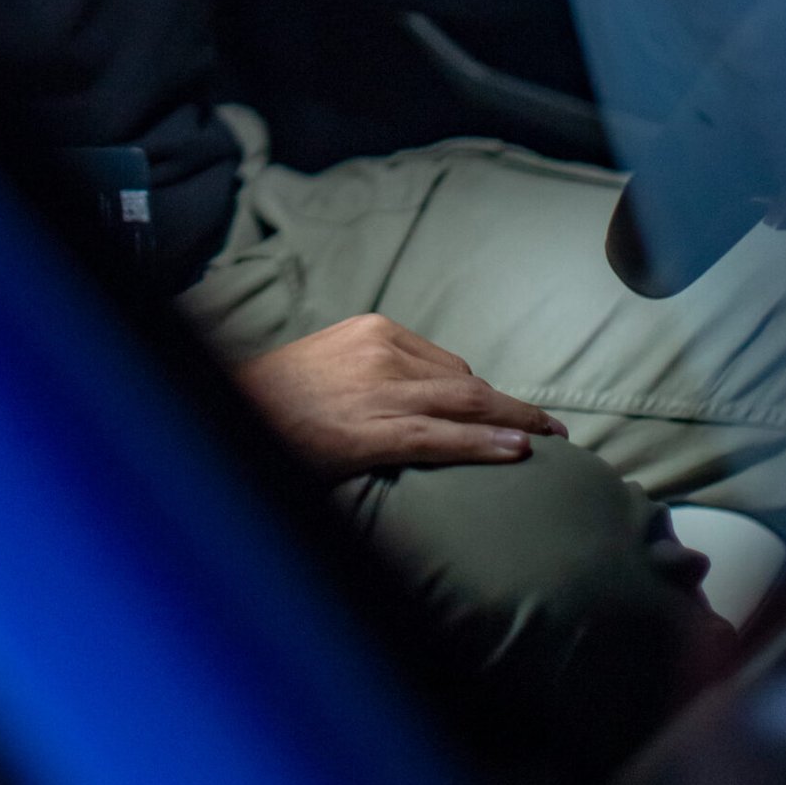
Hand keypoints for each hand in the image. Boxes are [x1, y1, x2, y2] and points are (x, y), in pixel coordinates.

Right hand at [232, 313, 567, 478]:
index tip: (506, 414)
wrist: (232, 413)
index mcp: (375, 331)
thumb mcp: (328, 365)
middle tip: (553, 427)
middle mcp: (384, 353)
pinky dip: (485, 445)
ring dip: (516, 424)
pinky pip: (442, 438)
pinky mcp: (372, 430)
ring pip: (465, 408)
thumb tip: (411, 397)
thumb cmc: (275, 398)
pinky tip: (517, 453)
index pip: (446, 365)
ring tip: (552, 440)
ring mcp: (380, 392)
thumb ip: (372, 373)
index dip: (480, 396)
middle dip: (513, 407)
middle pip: (466, 383)